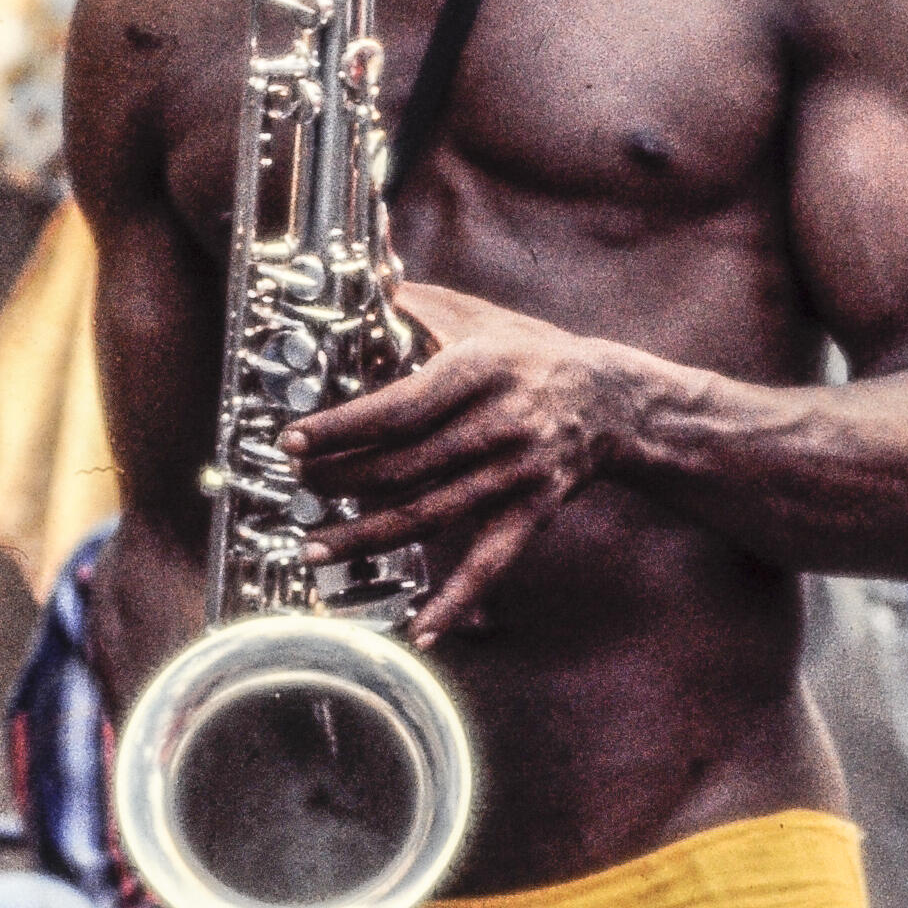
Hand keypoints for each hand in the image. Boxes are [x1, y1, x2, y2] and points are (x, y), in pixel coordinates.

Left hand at [282, 282, 624, 643]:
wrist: (613, 400)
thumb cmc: (532, 354)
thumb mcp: (482, 317)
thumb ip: (422, 305)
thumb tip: (365, 278)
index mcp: (479, 371)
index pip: (398, 406)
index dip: (343, 428)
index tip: (294, 442)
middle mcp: (498, 424)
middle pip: (404, 466)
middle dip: (338, 483)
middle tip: (293, 491)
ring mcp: (517, 473)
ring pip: (430, 515)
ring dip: (367, 538)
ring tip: (314, 548)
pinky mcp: (534, 511)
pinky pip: (490, 563)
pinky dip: (455, 601)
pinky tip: (419, 629)